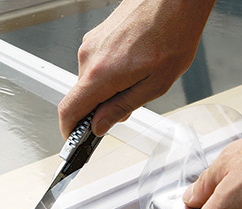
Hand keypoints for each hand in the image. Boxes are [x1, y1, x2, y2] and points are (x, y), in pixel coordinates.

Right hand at [58, 0, 215, 138]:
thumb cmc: (173, 34)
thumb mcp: (154, 85)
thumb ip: (121, 108)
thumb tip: (100, 125)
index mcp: (100, 74)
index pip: (69, 110)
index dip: (69, 131)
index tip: (74, 140)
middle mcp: (89, 57)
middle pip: (80, 97)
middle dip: (97, 110)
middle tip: (124, 111)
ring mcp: (90, 44)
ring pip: (89, 80)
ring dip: (105, 90)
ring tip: (136, 82)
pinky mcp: (96, 36)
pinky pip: (95, 64)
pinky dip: (108, 75)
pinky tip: (132, 68)